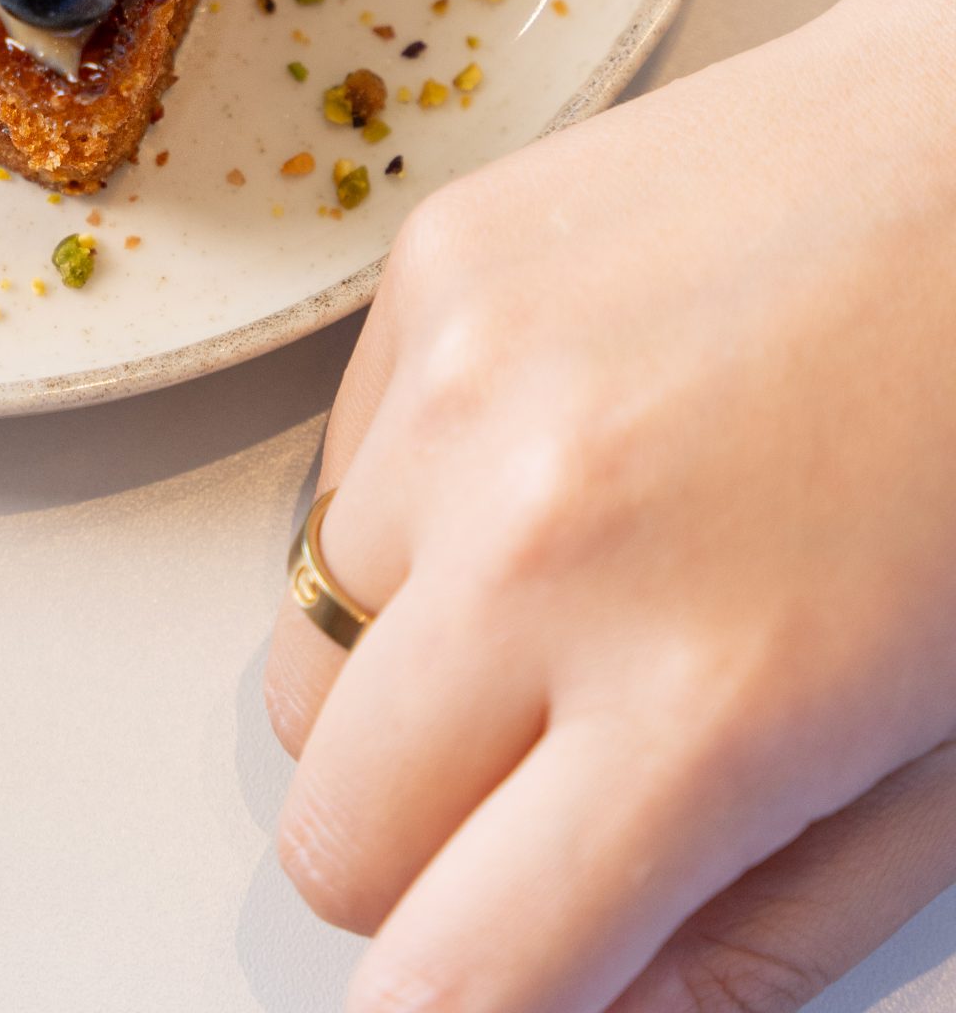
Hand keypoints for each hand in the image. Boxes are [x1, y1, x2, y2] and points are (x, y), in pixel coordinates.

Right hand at [265, 0, 955, 1012]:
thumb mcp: (942, 763)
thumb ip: (759, 935)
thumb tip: (594, 1006)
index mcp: (706, 698)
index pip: (458, 969)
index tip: (469, 993)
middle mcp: (544, 537)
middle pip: (332, 831)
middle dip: (428, 854)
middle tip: (552, 792)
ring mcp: (461, 383)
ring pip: (315, 649)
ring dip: (419, 666)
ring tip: (583, 579)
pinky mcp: (428, 269)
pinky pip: (335, 476)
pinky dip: (418, 509)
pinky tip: (564, 449)